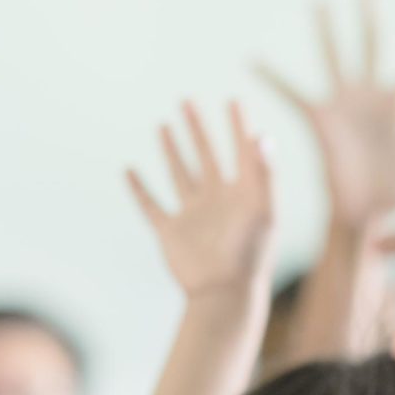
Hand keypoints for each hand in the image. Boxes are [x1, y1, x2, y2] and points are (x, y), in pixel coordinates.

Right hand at [128, 102, 274, 299]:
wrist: (224, 294)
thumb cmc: (251, 256)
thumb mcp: (264, 210)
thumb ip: (264, 173)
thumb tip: (262, 135)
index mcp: (242, 193)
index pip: (241, 150)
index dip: (237, 125)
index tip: (233, 100)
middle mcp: (217, 200)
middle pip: (205, 155)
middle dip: (198, 129)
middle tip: (188, 102)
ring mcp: (193, 215)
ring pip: (179, 173)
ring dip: (172, 150)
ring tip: (164, 126)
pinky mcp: (171, 232)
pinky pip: (151, 205)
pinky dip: (139, 189)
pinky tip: (129, 171)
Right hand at [259, 0, 394, 229]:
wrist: (365, 216)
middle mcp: (372, 98)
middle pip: (372, 47)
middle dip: (370, 19)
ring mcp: (344, 106)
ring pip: (336, 58)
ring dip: (328, 30)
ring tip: (319, 1)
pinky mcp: (320, 120)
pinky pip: (293, 94)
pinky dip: (273, 77)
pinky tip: (253, 59)